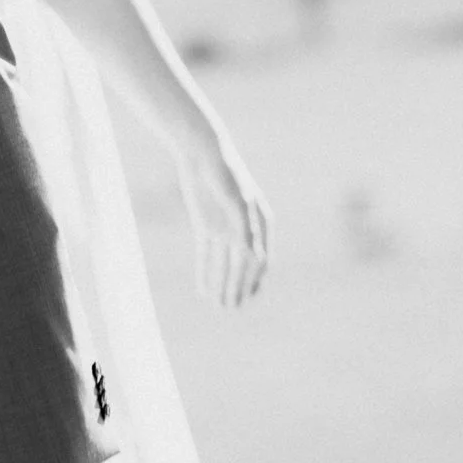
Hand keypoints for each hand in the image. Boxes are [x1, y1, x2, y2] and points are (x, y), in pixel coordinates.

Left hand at [178, 130, 270, 305]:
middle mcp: (244, 229)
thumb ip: (245, 228)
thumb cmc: (225, 173)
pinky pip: (205, 255)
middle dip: (238, 288)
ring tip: (221, 306)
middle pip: (242, 266)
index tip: (250, 297)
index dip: (256, 279)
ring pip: (224, 264)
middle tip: (233, 308)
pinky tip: (203, 290)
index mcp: (260, 223)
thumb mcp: (236, 200)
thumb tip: (255, 258)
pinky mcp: (205, 226)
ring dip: (222, 285)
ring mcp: (224, 229)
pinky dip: (205, 272)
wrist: (201, 153)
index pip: (260, 258)